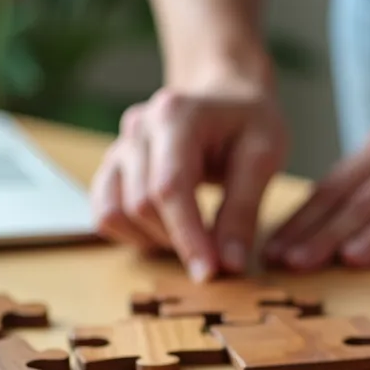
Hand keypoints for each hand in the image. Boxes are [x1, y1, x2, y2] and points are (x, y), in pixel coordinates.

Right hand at [91, 81, 286, 280]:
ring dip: (154, 239)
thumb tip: (229, 265)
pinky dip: (133, 233)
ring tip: (194, 235)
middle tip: (216, 254)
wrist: (227, 97)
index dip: (187, 237)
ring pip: (117, 212)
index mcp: (176, 115)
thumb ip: (243, 211)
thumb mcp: (263, 158)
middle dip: (178, 240)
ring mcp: (121, 145)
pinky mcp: (114, 166)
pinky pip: (106, 212)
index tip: (210, 273)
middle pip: (141, 204)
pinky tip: (168, 230)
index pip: (169, 188)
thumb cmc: (250, 122)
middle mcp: (138, 127)